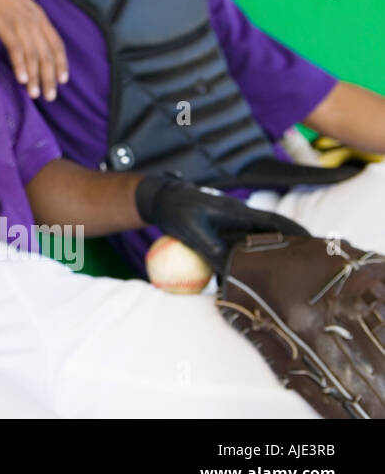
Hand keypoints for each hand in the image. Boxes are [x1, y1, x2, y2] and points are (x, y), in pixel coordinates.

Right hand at [0, 0, 67, 100]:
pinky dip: (20, 64)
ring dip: (36, 76)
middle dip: (50, 77)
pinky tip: (22, 79)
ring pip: (34, 54)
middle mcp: (33, 20)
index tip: (63, 80)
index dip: (61, 63)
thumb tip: (29, 39)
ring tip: (35, 95)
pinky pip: (16, 48)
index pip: (56, 43)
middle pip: (47, 53)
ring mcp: (19, 22)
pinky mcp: (3, 24)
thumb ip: (26, 21)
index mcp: (38, 15)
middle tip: (50, 97)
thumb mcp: (17, 5)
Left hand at [135, 173, 310, 273]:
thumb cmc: (176, 212)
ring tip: (286, 271)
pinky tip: (250, 273)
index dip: (295, 233)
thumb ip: (213, 249)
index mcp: (238, 213)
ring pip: (259, 238)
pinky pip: (241, 243)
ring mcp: (233, 222)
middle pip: (273, 231)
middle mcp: (240, 216)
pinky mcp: (223, 229)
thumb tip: (230, 272)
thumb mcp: (193, 231)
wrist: (161, 200)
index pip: (275, 223)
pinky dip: (250, 256)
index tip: (313, 244)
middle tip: (308, 263)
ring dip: (272, 251)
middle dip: (291, 244)